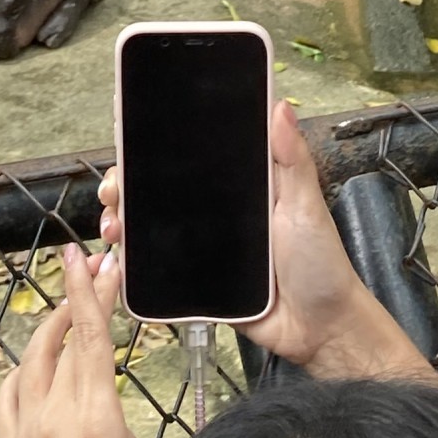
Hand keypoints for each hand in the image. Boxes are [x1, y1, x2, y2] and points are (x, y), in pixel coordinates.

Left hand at [0, 244, 150, 437]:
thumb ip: (119, 425)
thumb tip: (103, 402)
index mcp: (97, 418)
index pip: (90, 337)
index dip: (88, 292)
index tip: (88, 260)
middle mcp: (57, 413)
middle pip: (66, 336)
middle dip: (81, 295)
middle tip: (94, 267)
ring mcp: (26, 426)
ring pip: (34, 355)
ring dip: (51, 324)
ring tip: (68, 307)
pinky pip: (9, 388)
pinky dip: (24, 366)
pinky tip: (34, 362)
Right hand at [98, 101, 434, 382]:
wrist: (321, 331)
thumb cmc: (322, 264)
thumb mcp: (307, 206)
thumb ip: (292, 159)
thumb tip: (281, 107)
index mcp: (240, 182)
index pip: (193, 151)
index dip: (160, 137)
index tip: (129, 124)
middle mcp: (216, 208)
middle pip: (160, 184)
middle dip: (128, 178)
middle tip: (116, 184)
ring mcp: (203, 242)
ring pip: (151, 221)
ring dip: (124, 214)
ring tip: (115, 220)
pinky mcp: (196, 277)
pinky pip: (157, 264)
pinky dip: (133, 255)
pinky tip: (120, 250)